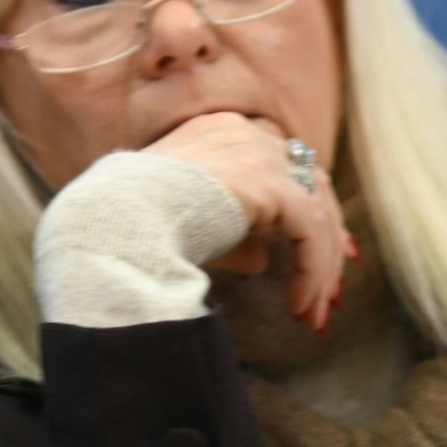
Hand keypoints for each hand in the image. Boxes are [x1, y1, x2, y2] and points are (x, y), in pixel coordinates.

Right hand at [139, 113, 354, 332]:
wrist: (115, 218)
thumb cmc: (133, 222)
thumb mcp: (187, 220)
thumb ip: (231, 232)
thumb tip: (264, 258)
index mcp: (219, 132)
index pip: (281, 165)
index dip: (305, 208)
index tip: (324, 250)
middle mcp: (244, 133)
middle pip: (310, 183)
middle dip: (326, 239)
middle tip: (331, 288)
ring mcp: (259, 153)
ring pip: (316, 210)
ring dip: (320, 266)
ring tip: (312, 314)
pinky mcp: (270, 183)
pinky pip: (309, 231)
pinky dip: (312, 271)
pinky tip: (299, 305)